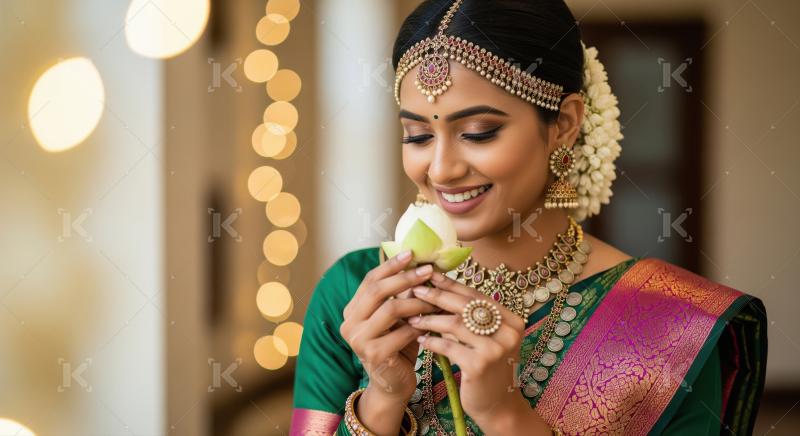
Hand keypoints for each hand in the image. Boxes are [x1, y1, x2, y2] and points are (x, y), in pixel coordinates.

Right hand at [340, 250, 438, 403]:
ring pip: (391, 309)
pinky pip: (401, 332)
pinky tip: (432, 323)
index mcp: (352, 310)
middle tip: (427, 271)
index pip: (370, 280)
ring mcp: (358, 340)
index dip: (391, 265)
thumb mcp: (397, 318)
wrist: (393, 384)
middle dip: (405, 278)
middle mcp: (349, 323)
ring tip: (435, 300)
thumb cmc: (398, 347)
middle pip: (377, 291)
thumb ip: (400, 295)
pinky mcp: (373, 354)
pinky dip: (419, 326)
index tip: (412, 253)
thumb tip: (419, 264)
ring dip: (417, 302)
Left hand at [408, 271, 526, 423]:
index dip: (451, 284)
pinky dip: (431, 341)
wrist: (498, 406)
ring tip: (412, 317)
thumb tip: (438, 289)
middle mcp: (507, 332)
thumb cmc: (488, 368)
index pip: (475, 295)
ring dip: (429, 319)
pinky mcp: (479, 365)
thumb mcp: (486, 339)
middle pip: (464, 305)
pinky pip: (447, 346)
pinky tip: (420, 339)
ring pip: (454, 324)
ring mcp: (495, 349)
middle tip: (415, 290)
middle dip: (436, 296)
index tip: (429, 275)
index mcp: (511, 320)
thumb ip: (470, 318)